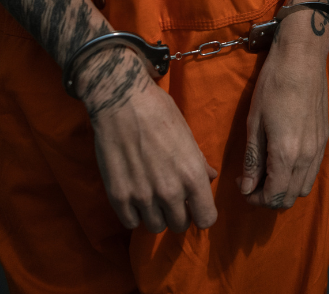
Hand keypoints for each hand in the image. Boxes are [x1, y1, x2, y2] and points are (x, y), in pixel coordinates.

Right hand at [76, 46, 218, 233]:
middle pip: (180, 225)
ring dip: (155, 215)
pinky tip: (134, 196)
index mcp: (193, 176)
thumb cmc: (160, 112)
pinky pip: (130, 222)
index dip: (201, 213)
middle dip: (178, 214)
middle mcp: (170, 191)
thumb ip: (199, 162)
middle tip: (171, 198)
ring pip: (155, 227)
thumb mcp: (187, 135)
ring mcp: (143, 196)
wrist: (122, 102)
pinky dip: (133, 213)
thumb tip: (210, 177)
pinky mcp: (118, 196)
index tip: (194, 205)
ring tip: (151, 196)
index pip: (207, 219)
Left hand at [238, 10, 328, 208]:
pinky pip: (313, 171)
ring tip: (267, 173)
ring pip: (304, 188)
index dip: (254, 199)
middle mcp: (307, 157)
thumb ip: (252, 160)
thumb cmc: (273, 86)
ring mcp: (319, 149)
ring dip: (285, 189)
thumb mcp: (255, 123)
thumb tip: (246, 187)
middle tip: (252, 183)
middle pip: (290, 198)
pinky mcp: (325, 140)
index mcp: (286, 154)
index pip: (273, 197)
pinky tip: (284, 160)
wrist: (302, 60)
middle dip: (269, 198)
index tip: (241, 186)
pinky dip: (297, 176)